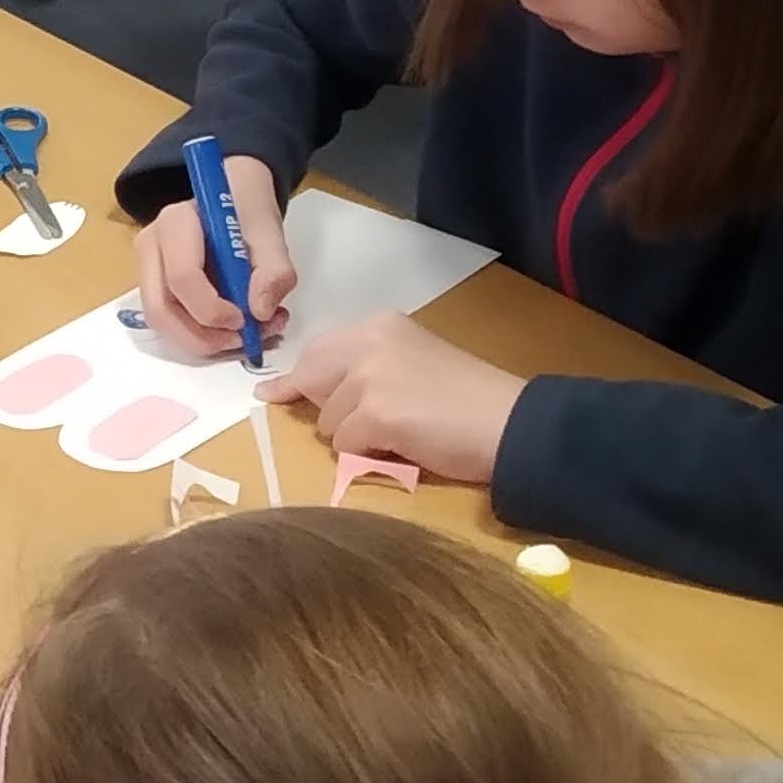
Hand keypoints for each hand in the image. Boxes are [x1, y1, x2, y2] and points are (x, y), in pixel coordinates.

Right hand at [131, 153, 293, 354]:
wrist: (235, 197)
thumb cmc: (247, 209)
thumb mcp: (270, 231)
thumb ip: (274, 269)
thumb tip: (260, 312)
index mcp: (175, 223)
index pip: (182, 277)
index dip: (212, 309)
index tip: (246, 320)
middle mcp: (152, 247)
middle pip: (161, 309)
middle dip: (202, 337)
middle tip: (242, 341)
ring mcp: (149, 270)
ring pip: (162, 323)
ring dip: (203, 341)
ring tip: (246, 336)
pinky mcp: (158, 288)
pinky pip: (171, 322)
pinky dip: (201, 336)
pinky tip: (234, 329)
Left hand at [269, 312, 524, 483]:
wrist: (510, 423)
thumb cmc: (467, 402)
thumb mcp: (410, 366)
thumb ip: (361, 370)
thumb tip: (285, 391)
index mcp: (379, 326)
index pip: (317, 352)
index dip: (299, 380)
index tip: (272, 394)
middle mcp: (369, 341)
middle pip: (311, 382)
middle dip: (328, 411)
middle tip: (366, 426)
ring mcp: (370, 376)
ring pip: (328, 422)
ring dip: (356, 438)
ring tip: (402, 435)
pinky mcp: (376, 413)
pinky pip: (346, 446)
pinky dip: (368, 456)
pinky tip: (402, 449)